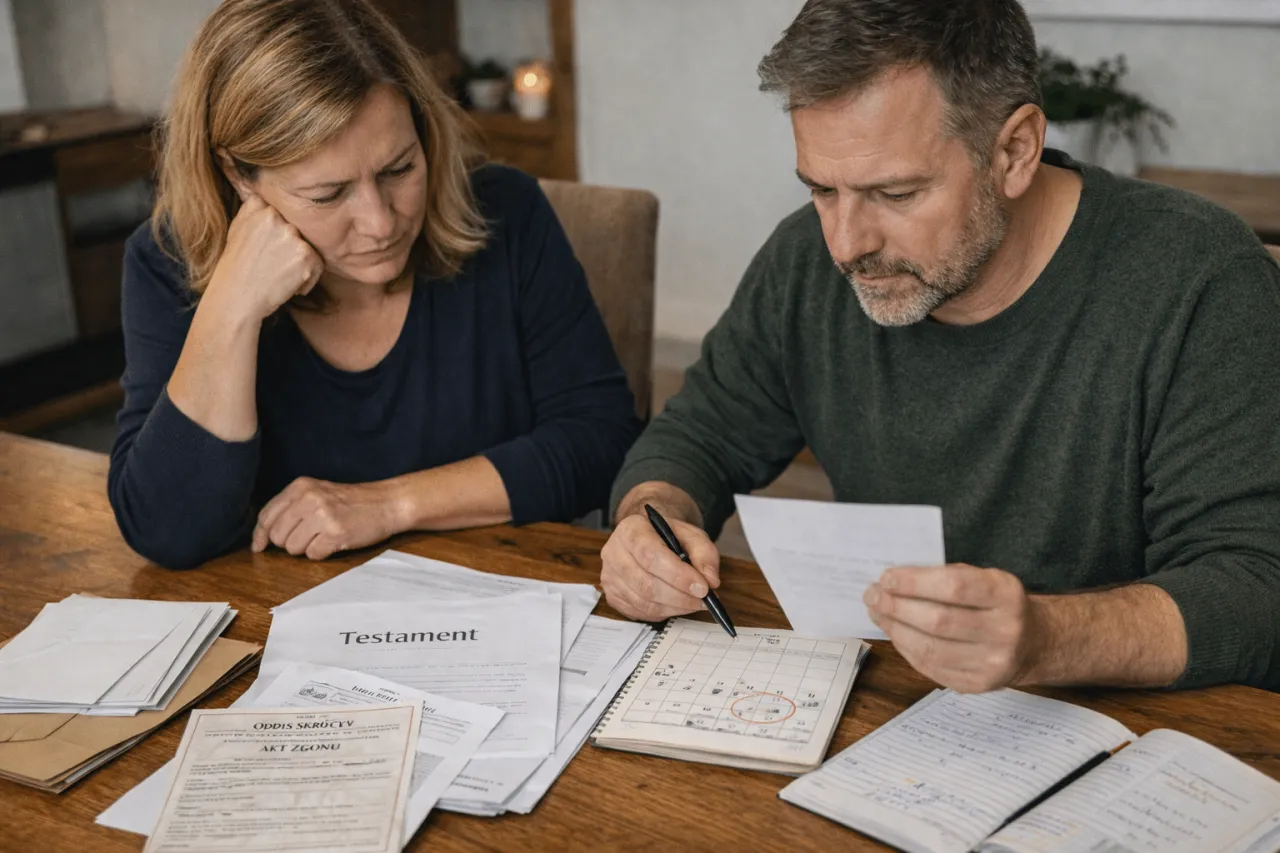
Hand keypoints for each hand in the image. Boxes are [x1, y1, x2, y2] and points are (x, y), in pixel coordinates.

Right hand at [205, 194, 323, 322]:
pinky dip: (307, 279)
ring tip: (276, 275)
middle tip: (270, 265)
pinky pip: (318, 265)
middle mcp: (275, 215)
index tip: (264, 249)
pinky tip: (285, 284)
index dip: (277, 234)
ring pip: (309, 247)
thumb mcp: (237, 229)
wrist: (236, 298)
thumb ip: (255, 212)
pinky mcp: (305, 254)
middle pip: (297, 231)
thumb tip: (266, 197)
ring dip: (299, 264)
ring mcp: (291, 234)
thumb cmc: (236, 268)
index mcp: (257, 205)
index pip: (282, 212)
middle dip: (289, 250)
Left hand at [251, 477, 406, 559]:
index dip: (261, 534)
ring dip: (306, 548)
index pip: (267, 515)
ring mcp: (322, 516)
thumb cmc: (351, 501)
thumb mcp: (317, 493)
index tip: (260, 546)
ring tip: (323, 537)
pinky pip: (313, 555)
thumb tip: (261, 538)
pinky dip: (322, 553)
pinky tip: (334, 542)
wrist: (386, 503)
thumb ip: (290, 508)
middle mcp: (308, 498)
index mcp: (300, 486)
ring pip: (293, 548)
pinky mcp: (335, 533)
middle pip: (277, 535)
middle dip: (288, 543)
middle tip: (308, 536)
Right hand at [600, 511, 720, 621]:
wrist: (648, 538)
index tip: (703, 587)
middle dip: (681, 596)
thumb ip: (704, 553)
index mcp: (630, 530)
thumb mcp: (691, 535)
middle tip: (704, 599)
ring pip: (644, 602)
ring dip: (676, 607)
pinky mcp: (613, 596)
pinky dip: (665, 612)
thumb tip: (710, 580)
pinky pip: (641, 612)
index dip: (678, 575)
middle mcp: (614, 553)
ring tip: (696, 602)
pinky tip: (678, 604)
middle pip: (646, 584)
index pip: (650, 555)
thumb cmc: (668, 536)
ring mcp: (610, 577)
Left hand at [864, 564, 1043, 692]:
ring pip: (929, 648)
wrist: (1033, 643)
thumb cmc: (996, 603)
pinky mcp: (977, 685)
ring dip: (894, 629)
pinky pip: (930, 667)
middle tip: (873, 595)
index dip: (914, 582)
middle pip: (937, 621)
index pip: (954, 586)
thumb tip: (893, 581)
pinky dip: (905, 648)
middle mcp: (1005, 631)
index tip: (887, 577)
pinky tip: (895, 632)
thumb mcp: (984, 578)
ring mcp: (992, 663)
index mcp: (1006, 595)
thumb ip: (945, 576)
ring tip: (878, 612)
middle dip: (896, 606)